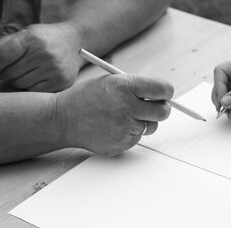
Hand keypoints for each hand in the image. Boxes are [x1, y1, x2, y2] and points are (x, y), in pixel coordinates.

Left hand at [0, 23, 82, 91]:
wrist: (75, 44)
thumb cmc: (45, 39)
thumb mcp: (25, 35)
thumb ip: (3, 45)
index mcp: (32, 38)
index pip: (3, 56)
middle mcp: (44, 54)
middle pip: (10, 73)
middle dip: (3, 73)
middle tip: (6, 71)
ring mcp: (53, 70)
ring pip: (21, 84)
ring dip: (16, 81)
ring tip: (21, 74)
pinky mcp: (60, 82)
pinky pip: (34, 92)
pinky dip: (29, 87)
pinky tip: (32, 79)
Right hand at [53, 74, 172, 155]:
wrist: (64, 119)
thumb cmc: (87, 98)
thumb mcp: (111, 82)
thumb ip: (136, 87)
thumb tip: (162, 94)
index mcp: (125, 86)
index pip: (162, 89)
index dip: (166, 91)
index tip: (165, 93)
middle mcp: (127, 107)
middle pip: (163, 111)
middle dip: (162, 109)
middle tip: (155, 107)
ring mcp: (126, 127)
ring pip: (151, 126)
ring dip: (144, 121)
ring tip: (123, 116)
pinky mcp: (123, 143)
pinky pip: (137, 137)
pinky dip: (130, 133)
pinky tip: (114, 127)